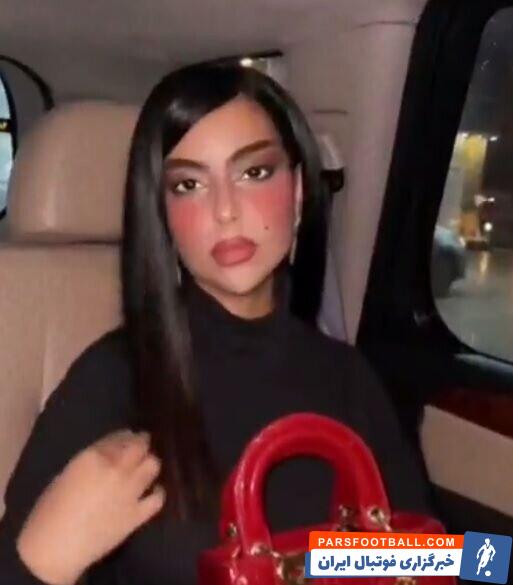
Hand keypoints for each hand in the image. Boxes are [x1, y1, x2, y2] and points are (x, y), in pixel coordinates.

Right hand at [17, 429, 164, 584]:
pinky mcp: (138, 513)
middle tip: (142, 445)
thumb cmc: (49, 512)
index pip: (118, 437)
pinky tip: (152, 492)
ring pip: (152, 466)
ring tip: (145, 467)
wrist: (54, 549)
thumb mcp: (66, 475)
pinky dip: (157, 492)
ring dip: (149, 464)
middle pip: (140, 446)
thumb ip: (90, 462)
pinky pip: (158, 498)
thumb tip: (105, 459)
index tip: (128, 437)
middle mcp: (117, 468)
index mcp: (94, 456)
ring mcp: (130, 490)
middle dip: (142, 443)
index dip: (125, 436)